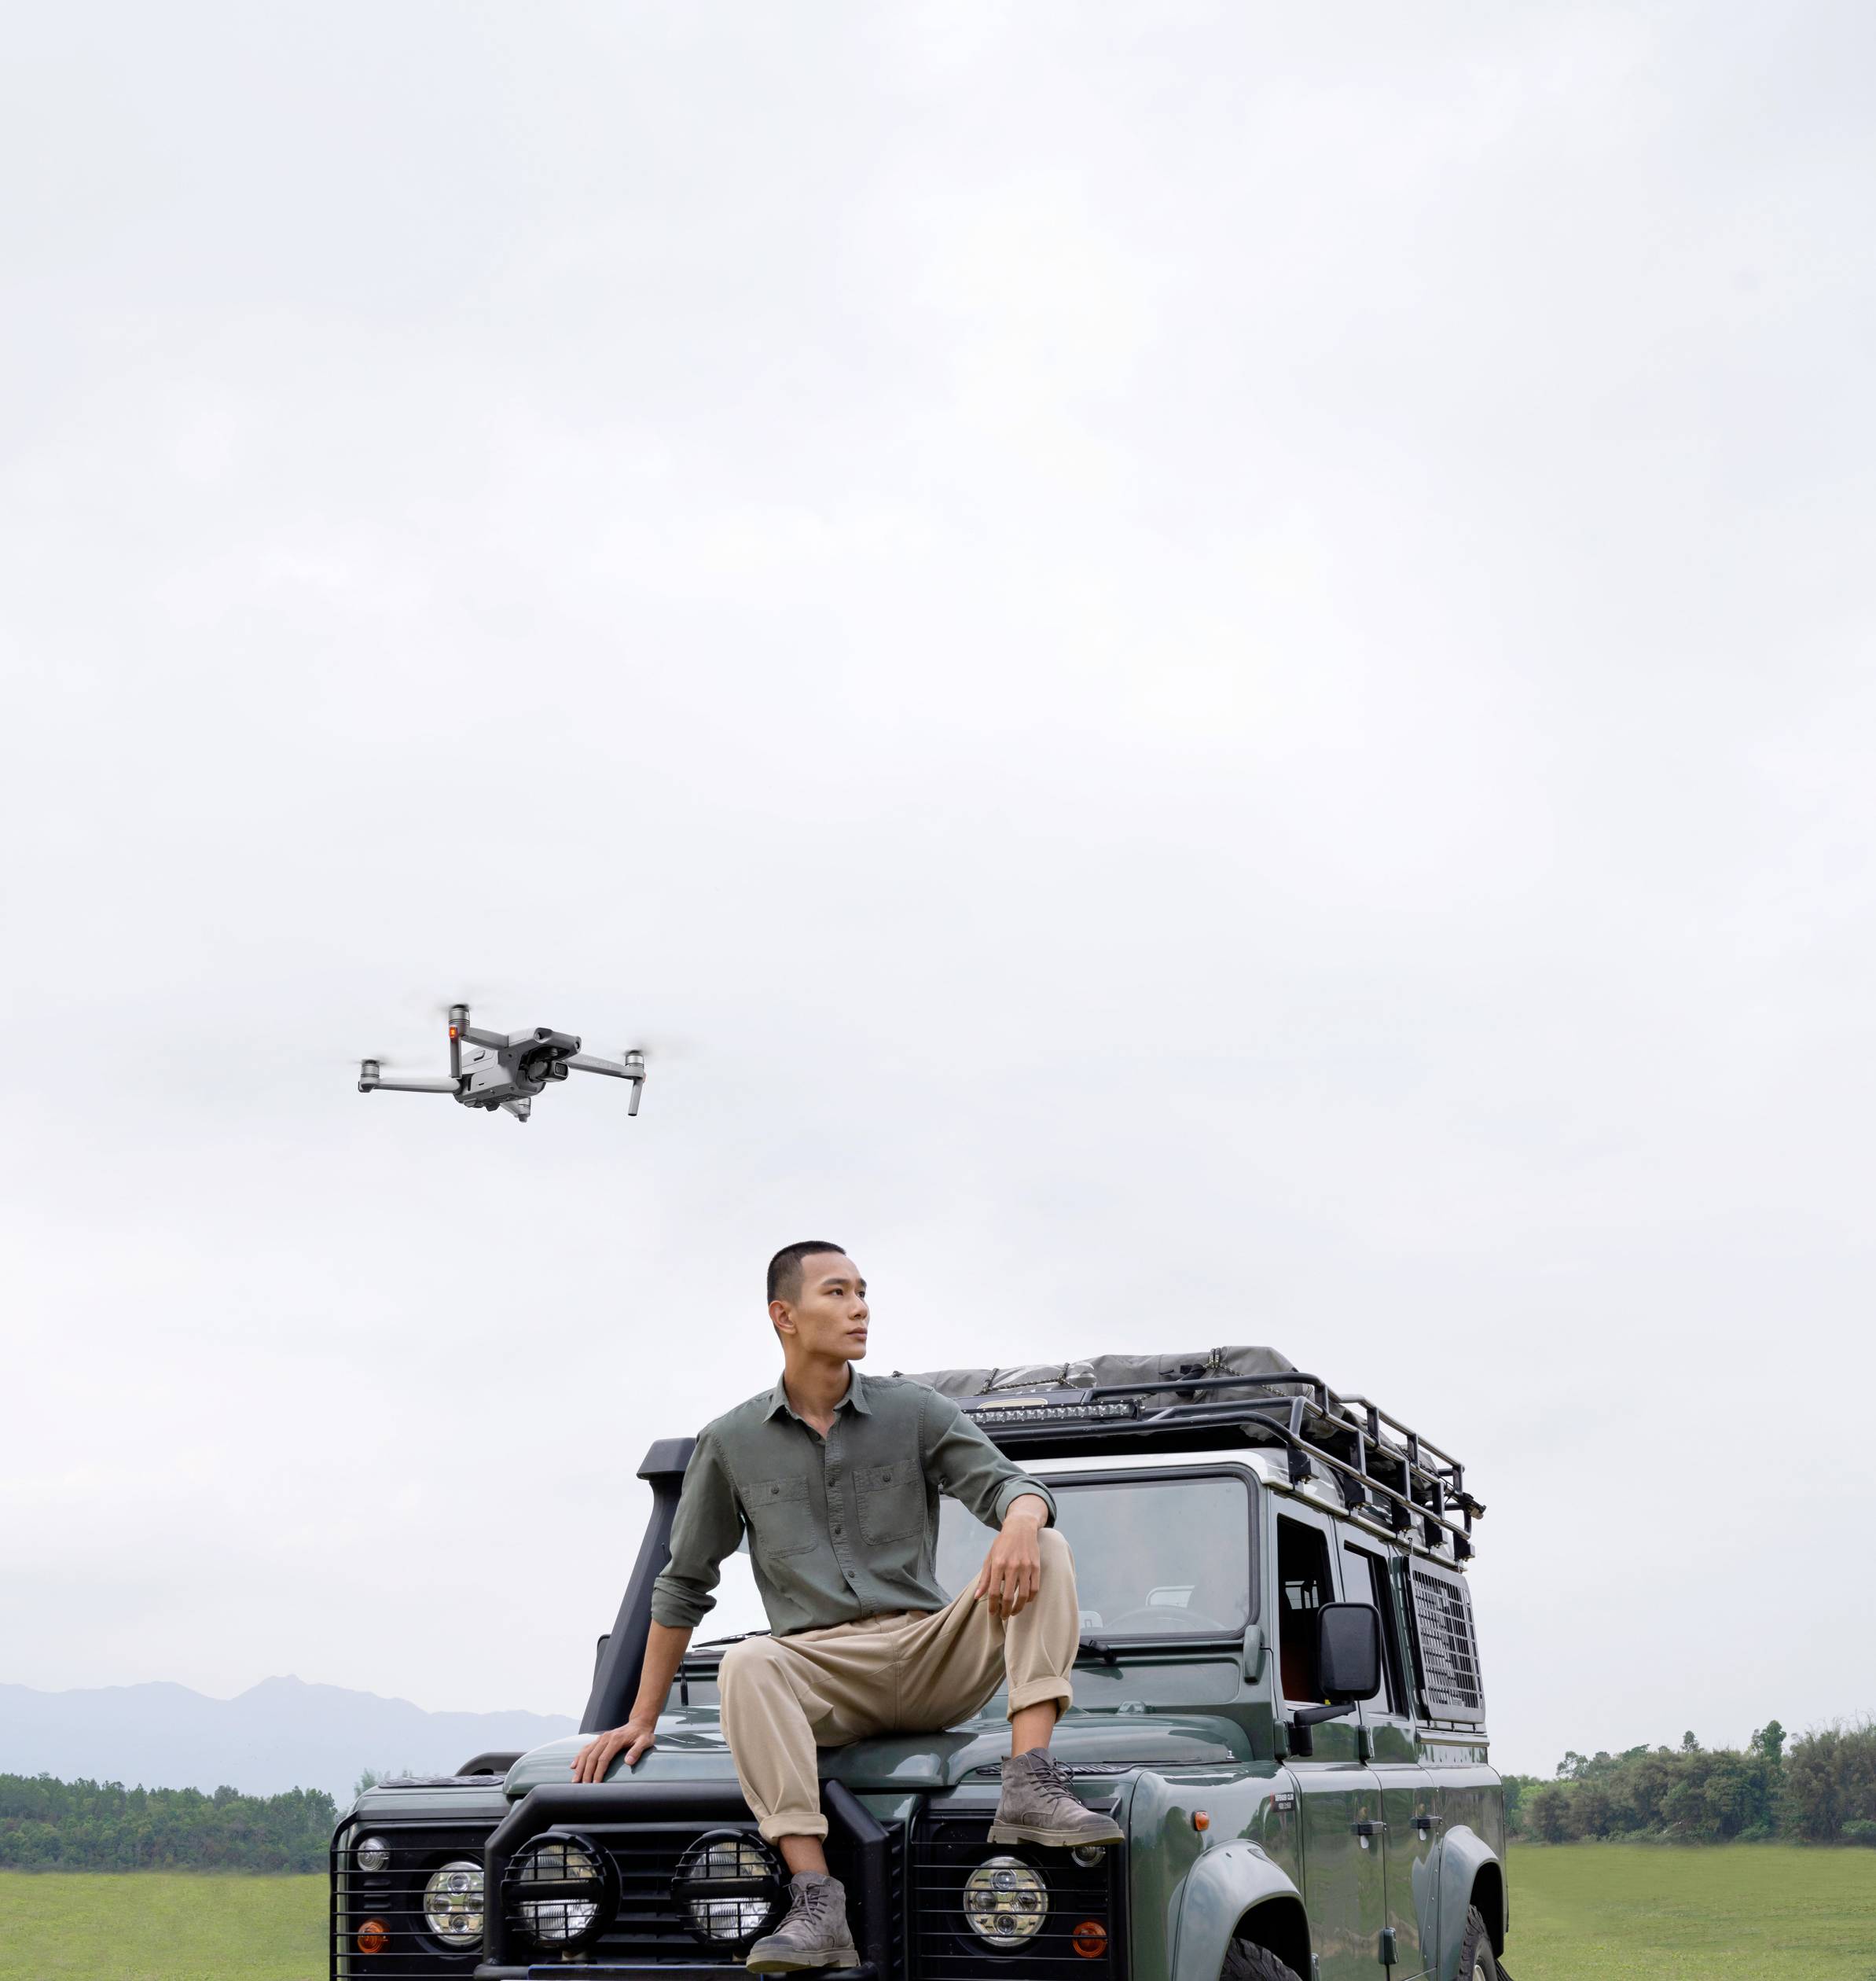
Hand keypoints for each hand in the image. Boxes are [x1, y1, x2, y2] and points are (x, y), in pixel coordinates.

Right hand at [570, 1715, 655, 1781]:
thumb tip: (628, 1762)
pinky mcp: (599, 1739)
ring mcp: (601, 1737)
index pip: (603, 1758)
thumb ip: (637, 1751)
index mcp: (616, 1739)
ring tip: (575, 1780)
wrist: (639, 1722)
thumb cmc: (643, 1734)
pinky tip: (574, 1765)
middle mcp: (606, 1737)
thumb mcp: (645, 1741)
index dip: (598, 1772)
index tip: (595, 1784)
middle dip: (586, 1772)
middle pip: (592, 1756)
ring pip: (586, 1752)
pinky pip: (586, 1748)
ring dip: (580, 1766)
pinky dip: (579, 1757)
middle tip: (583, 1786)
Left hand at [974, 1503, 1045, 1618]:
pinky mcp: (1036, 1567)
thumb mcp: (990, 1557)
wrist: (1021, 1527)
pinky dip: (1030, 1599)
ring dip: (1018, 1608)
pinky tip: (1024, 1601)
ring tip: (1013, 1612)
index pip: (994, 1592)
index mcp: (998, 1564)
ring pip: (1023, 1595)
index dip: (993, 1606)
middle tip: (1003, 1616)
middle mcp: (1012, 1566)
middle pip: (1009, 1597)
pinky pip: (1035, 1588)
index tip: (992, 1613)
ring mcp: (1026, 1566)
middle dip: (1005, 1611)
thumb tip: (977, 1597)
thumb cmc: (1002, 1544)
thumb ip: (984, 1578)